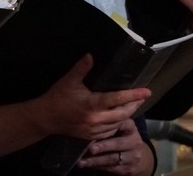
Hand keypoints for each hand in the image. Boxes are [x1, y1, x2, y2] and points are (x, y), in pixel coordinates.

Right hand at [32, 54, 148, 141]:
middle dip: (134, 106)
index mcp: (92, 104)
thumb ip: (81, 69)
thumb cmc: (57, 98)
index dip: (133, 95)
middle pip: (123, 114)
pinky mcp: (92, 136)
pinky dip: (117, 124)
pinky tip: (117, 118)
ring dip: (126, 115)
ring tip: (131, 107)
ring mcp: (95, 130)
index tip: (147, 91)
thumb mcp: (68, 81)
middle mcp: (96, 119)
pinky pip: (110, 131)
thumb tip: (90, 55)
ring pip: (118, 124)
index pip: (117, 99)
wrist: (46, 119)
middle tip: (141, 98)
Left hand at [77, 119, 155, 174]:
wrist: (139, 158)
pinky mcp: (129, 168)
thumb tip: (87, 121)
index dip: (110, 124)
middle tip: (90, 148)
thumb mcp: (120, 128)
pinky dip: (98, 166)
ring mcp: (133, 156)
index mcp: (130, 128)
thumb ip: (109, 124)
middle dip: (103, 146)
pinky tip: (87, 165)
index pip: (122, 123)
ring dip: (95, 160)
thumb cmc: (122, 138)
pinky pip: (111, 168)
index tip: (97, 124)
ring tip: (81, 161)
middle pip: (118, 143)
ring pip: (113, 158)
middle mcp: (134, 141)